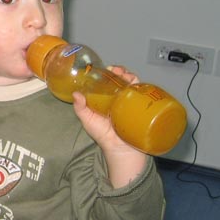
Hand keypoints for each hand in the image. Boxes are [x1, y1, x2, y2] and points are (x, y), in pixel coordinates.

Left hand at [72, 65, 147, 187]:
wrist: (122, 150)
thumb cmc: (103, 136)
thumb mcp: (88, 121)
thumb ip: (81, 108)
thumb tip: (75, 94)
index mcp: (105, 99)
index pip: (107, 81)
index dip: (106, 73)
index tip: (105, 69)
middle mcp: (118, 99)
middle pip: (121, 80)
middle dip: (120, 71)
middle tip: (117, 70)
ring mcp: (130, 103)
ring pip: (132, 84)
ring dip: (130, 76)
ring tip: (126, 75)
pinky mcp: (141, 107)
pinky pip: (143, 94)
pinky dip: (141, 86)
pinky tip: (137, 83)